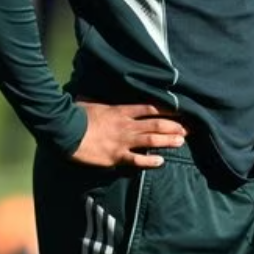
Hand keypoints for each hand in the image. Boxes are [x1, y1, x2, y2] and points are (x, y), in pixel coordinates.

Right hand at [71, 102, 186, 168]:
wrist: (65, 131)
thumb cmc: (75, 115)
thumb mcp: (89, 102)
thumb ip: (95, 98)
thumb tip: (89, 92)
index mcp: (121, 111)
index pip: (150, 108)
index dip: (167, 109)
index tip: (180, 110)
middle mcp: (126, 125)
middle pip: (156, 124)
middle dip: (174, 126)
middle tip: (188, 129)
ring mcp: (122, 141)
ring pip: (151, 140)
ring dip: (167, 141)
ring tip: (181, 142)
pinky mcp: (116, 156)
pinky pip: (136, 159)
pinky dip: (149, 161)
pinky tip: (161, 162)